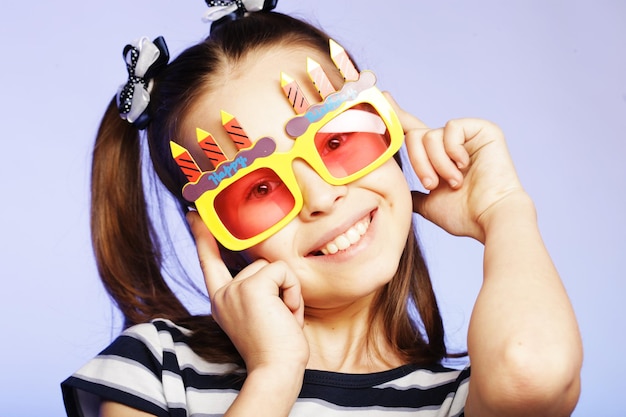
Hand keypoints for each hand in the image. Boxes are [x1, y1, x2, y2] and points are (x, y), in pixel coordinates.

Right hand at [186, 211, 308, 372]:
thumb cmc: (276, 348)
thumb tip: (267, 268)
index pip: (210, 261)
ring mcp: (235, 289)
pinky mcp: (252, 287)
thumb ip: (255, 290)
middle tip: (279, 319)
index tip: (193, 214)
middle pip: (260, 264)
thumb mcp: (259, 314)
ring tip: (282, 319)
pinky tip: (286, 315)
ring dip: (288, 292)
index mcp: (222, 300)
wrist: (276, 370)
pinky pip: (284, 272)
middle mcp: (223, 294)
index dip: (203, 236)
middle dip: (279, 288)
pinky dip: (293, 293)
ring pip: (274, 267)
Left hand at [385, 93, 525, 241]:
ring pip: (429, 135)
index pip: (414, 132)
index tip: (383, 96)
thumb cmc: (464, 216)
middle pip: (414, 135)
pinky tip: (465, 166)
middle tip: (431, 184)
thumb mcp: (429, 204)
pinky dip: (452, 151)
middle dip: (418, 162)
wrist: (489, 218)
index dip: (397, 115)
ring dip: (437, 163)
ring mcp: (467, 135)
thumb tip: (399, 191)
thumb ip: (414, 193)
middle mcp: (451, 143)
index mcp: (439, 157)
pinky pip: (450, 128)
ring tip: (453, 182)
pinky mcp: (482, 129)